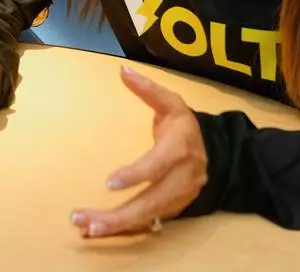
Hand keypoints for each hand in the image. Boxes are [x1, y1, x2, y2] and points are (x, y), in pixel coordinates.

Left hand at [71, 65, 207, 237]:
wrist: (216, 153)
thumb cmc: (184, 126)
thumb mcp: (171, 103)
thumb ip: (148, 89)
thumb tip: (123, 70)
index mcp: (180, 148)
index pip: (158, 165)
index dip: (136, 175)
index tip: (109, 183)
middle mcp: (182, 178)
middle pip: (150, 202)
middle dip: (117, 215)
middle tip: (83, 220)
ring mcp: (179, 198)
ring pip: (146, 217)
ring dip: (115, 226)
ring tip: (85, 228)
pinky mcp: (173, 210)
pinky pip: (147, 222)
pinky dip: (123, 228)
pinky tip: (98, 229)